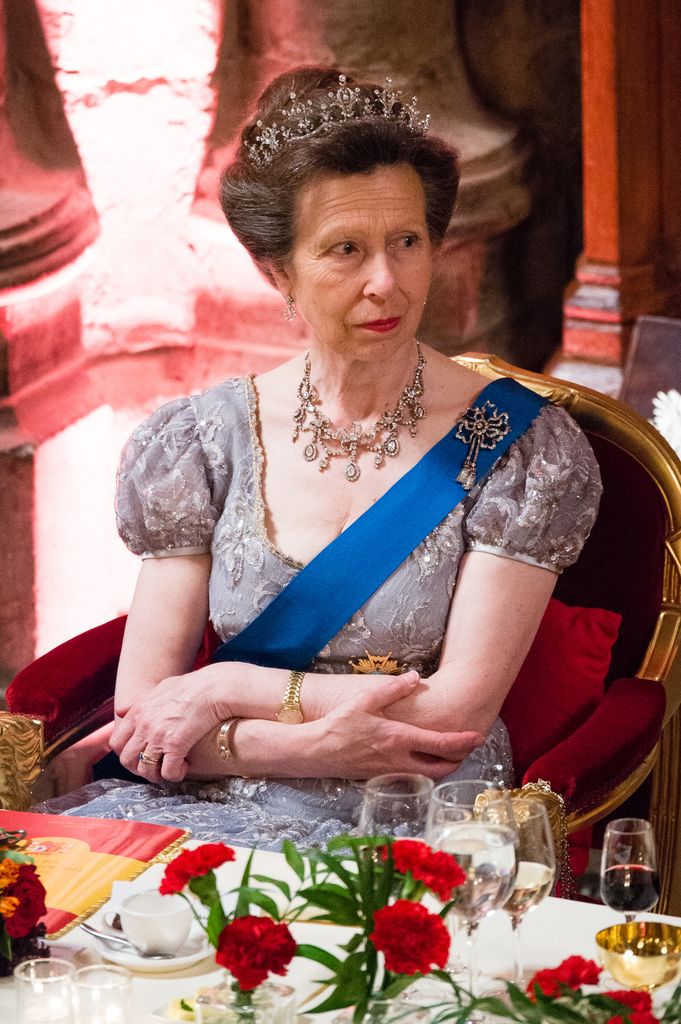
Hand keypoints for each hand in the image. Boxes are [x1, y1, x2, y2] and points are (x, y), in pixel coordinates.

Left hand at [111, 668, 231, 782]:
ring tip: (169, 769)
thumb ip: (139, 700)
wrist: (213, 688)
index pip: (116, 742)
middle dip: (139, 767)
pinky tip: (184, 767)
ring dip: (156, 774)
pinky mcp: (175, 745)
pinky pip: (168, 773)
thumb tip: (122, 710)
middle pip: (126, 760)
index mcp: (138, 711)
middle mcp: (144, 725)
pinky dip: (175, 775)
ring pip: (145, 770)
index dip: (127, 752)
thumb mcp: (160, 687)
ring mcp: (158, 736)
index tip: (140, 755)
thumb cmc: (192, 685)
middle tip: (154, 766)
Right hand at [305, 672, 484, 779]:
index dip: (464, 741)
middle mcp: (399, 760)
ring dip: (444, 767)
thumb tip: (415, 677)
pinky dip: (425, 771)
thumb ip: (392, 688)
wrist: (315, 752)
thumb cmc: (338, 725)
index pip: (441, 744)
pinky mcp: (382, 779)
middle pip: (442, 768)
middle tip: (469, 747)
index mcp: (398, 739)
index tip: (478, 736)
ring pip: (428, 776)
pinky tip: (424, 760)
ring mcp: (391, 773)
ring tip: (452, 754)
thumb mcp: (364, 700)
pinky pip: (413, 778)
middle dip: (460, 759)